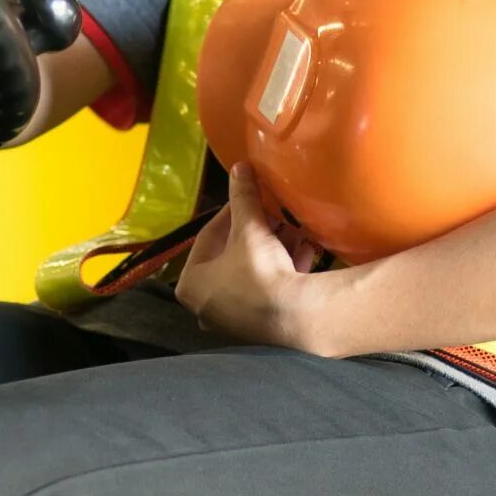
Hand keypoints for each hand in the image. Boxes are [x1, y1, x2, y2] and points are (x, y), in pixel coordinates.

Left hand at [173, 165, 328, 350]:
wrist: (297, 317)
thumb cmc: (259, 271)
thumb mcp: (250, 228)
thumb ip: (243, 197)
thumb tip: (239, 167)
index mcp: (190, 285)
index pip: (208, 238)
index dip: (231, 213)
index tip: (248, 198)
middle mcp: (207, 307)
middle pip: (232, 257)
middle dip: (257, 232)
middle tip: (273, 214)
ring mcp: (234, 321)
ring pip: (253, 274)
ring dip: (274, 250)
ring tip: (292, 229)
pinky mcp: (262, 329)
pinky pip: (270, 292)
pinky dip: (284, 271)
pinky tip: (304, 252)